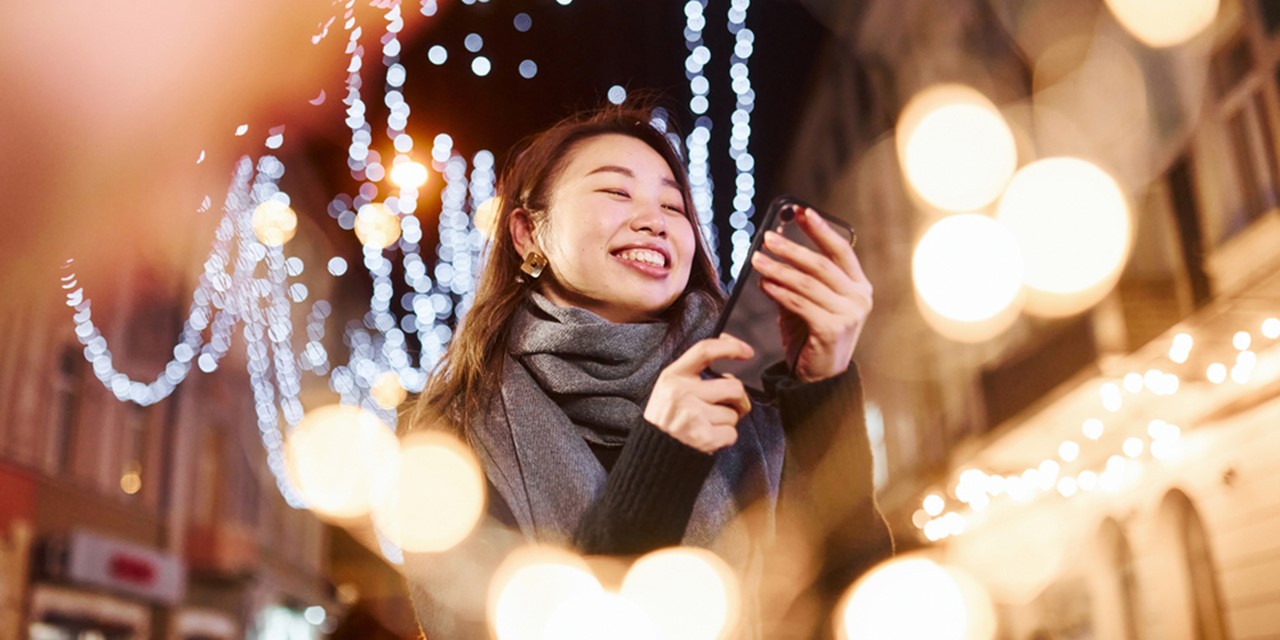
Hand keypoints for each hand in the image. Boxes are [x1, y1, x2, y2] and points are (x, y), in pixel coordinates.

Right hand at [643, 335, 753, 452]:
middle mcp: (682, 392)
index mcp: (673, 376)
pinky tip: (709, 439)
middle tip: (732, 407)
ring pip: (734, 414)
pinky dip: (725, 439)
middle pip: (734, 388)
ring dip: (728, 422)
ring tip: (709, 426)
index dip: (731, 347)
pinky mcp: (702, 437)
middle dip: (740, 401)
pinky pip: (732, 434)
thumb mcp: (670, 388)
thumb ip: (695, 374)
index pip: (705, 350)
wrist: (652, 454)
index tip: (749, 353)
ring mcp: (692, 415)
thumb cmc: (667, 419)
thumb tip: (729, 365)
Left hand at [750, 207, 872, 382]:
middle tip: (767, 238)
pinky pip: (800, 303)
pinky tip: (764, 283)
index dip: (820, 229)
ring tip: (756, 260)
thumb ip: (799, 278)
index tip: (801, 211)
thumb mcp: (809, 302)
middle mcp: (859, 298)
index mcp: (859, 287)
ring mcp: (849, 315)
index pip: (841, 250)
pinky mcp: (832, 329)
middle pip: (821, 264)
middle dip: (792, 248)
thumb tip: (774, 248)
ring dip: (778, 269)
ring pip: (807, 283)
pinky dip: (779, 291)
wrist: (819, 378)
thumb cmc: (812, 336)